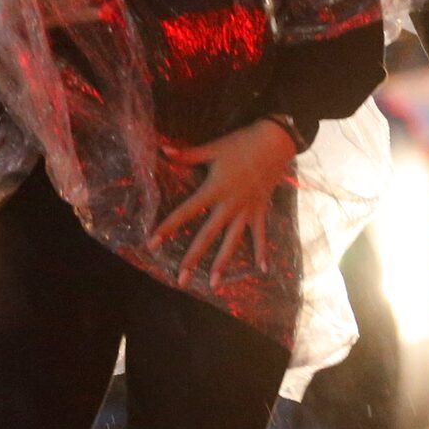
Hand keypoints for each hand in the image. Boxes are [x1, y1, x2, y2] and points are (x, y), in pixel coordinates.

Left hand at [151, 119, 299, 287]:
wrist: (275, 143)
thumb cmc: (241, 144)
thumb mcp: (213, 148)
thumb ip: (188, 154)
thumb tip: (162, 150)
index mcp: (214, 189)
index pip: (186, 212)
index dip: (168, 227)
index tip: (152, 243)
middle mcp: (229, 205)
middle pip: (207, 236)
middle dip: (193, 258)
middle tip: (181, 280)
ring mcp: (246, 211)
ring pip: (232, 242)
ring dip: (222, 264)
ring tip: (214, 285)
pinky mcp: (260, 211)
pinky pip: (261, 235)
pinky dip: (262, 251)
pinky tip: (262, 270)